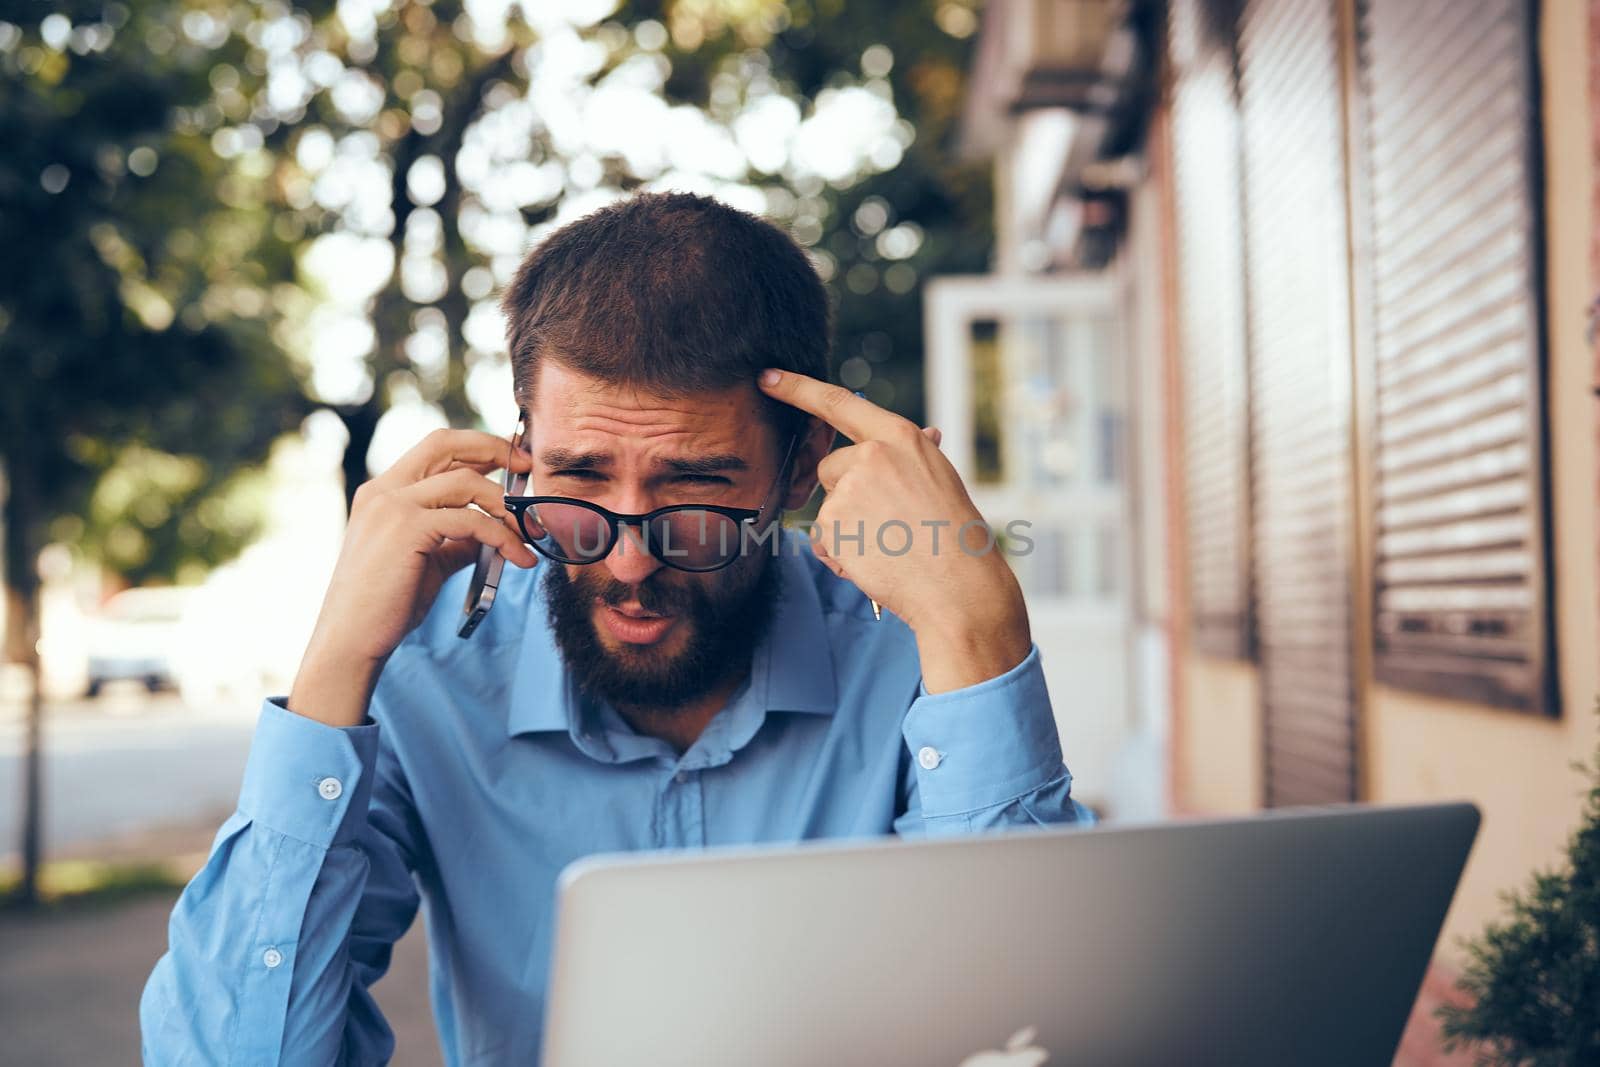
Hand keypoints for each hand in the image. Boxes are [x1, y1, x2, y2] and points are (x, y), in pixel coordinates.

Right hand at [288, 429, 538, 725]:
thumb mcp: (427, 563)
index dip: (476, 447)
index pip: (434, 449)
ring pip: (466, 483)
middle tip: (528, 467)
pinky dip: (502, 536)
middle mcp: (384, 490)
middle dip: (494, 449)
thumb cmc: (385, 606)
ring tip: (530, 533)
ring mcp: (392, 505)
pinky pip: (471, 520)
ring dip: (507, 506)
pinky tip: (519, 558)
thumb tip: (493, 535)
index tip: (512, 460)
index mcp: (383, 493)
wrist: (351, 640)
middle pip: (446, 444)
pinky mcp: (407, 528)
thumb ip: (455, 542)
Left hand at [757, 369, 1029, 691]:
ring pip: (828, 508)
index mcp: (900, 437)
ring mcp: (848, 489)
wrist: (959, 586)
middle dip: (846, 494)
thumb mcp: (942, 478)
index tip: (766, 378)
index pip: (839, 403)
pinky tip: (876, 563)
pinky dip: (841, 555)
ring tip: (889, 546)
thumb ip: (915, 455)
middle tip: (888, 523)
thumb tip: (926, 431)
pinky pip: (823, 540)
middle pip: (830, 467)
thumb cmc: (957, 535)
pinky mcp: (832, 525)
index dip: (797, 388)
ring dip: (847, 529)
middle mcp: (870, 455)